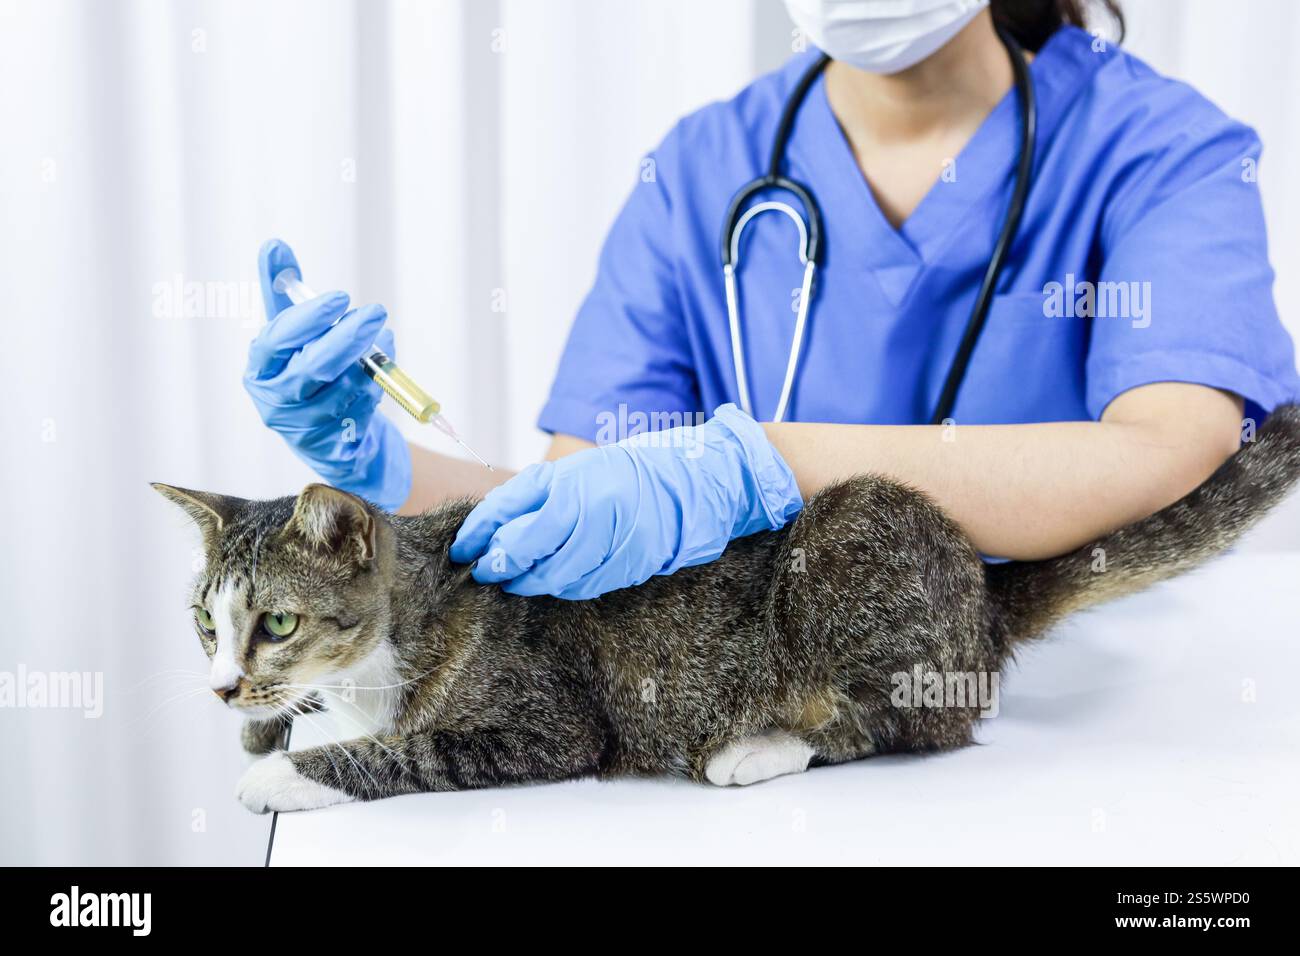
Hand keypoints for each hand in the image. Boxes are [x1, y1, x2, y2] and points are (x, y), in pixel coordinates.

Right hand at [244, 239, 410, 510]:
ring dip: (369, 360)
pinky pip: (361, 410)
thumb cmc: (305, 369)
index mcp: (260, 369)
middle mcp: (275, 401)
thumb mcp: (292, 331)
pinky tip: (384, 368)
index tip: (341, 297)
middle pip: (312, 368)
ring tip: (382, 336)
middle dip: (348, 337)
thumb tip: (273, 245)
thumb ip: (281, 289)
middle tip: (376, 311)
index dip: (309, 318)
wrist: (328, 434)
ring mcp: (305, 427)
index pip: (277, 340)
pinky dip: (376, 384)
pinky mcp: (334, 446)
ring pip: (342, 390)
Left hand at [450, 404, 802, 599]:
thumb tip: (481, 532)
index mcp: (572, 489)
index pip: (514, 527)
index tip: (463, 552)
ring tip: (517, 578)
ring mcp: (616, 546)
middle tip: (488, 571)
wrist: (687, 481)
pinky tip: (554, 579)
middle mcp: (594, 518)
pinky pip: (587, 587)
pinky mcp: (632, 567)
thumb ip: (524, 498)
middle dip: (505, 569)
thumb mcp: (566, 471)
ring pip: (559, 580)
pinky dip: (565, 586)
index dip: (484, 544)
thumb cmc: (617, 471)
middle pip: (533, 560)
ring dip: (532, 582)